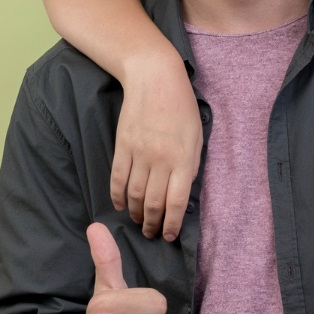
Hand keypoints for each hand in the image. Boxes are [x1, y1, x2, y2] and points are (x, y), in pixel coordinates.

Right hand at [113, 54, 202, 239]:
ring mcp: (139, 153)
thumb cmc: (181, 107)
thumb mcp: (196, 136)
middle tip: (151, 234)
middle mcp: (160, 159)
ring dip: (135, 213)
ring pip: (133, 194)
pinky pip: (117, 178)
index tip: (169, 235)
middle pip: (153, 202)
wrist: (154, 78)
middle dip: (152, 224)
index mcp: (183, 158)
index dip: (172, 223)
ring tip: (138, 222)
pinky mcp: (122, 146)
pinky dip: (117, 196)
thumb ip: (190, 165)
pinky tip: (119, 206)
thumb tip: (182, 192)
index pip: (176, 201)